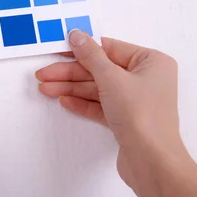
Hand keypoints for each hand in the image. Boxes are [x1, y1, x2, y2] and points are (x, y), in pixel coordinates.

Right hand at [36, 31, 182, 186]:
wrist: (152, 161)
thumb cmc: (140, 114)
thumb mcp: (111, 78)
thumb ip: (90, 55)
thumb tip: (76, 35)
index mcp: (150, 62)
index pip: (109, 48)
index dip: (81, 49)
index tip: (57, 50)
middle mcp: (145, 79)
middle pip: (99, 70)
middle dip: (69, 73)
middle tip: (43, 75)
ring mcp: (136, 100)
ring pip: (97, 89)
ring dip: (70, 89)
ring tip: (44, 89)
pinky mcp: (126, 119)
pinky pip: (100, 105)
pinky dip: (82, 103)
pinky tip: (63, 101)